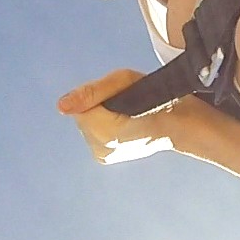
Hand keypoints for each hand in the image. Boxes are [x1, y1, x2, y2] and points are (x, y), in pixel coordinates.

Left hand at [58, 69, 173, 164]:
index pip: (82, 106)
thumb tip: (61, 106)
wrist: (178, 124)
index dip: (98, 96)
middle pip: (82, 117)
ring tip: (125, 116)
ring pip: (86, 126)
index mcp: (107, 132)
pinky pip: (91, 134)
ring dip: (99, 118)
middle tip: (124, 105)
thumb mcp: (124, 80)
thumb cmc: (154, 96)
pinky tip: (122, 125)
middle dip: (96, 108)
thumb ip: (90, 92)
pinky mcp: (104, 159)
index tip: (120, 97)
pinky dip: (102, 127)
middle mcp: (103, 149)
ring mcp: (104, 156)